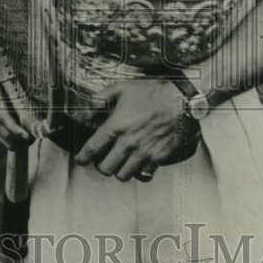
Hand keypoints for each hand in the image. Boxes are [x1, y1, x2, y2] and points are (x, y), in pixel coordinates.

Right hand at [0, 73, 34, 149]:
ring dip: (19, 141)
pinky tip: (24, 136)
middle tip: (35, 136)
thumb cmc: (7, 77)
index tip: (26, 135)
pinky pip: (3, 140)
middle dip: (20, 138)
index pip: (2, 117)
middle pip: (3, 132)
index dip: (14, 128)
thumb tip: (38, 98)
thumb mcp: (10, 78)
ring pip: (4, 139)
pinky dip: (15, 141)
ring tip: (31, 136)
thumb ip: (19, 87)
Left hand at [74, 79, 196, 178]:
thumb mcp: (122, 87)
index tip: (80, 159)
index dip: (83, 157)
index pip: (93, 148)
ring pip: (123, 175)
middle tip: (102, 160)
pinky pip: (144, 174)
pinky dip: (139, 171)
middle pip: (106, 167)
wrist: (181, 100)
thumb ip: (101, 97)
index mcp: (117, 125)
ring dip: (118, 170)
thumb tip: (87, 107)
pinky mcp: (159, 157)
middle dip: (100, 165)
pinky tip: (137, 163)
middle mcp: (128, 142)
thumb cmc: (153, 92)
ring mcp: (144, 152)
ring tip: (119, 163)